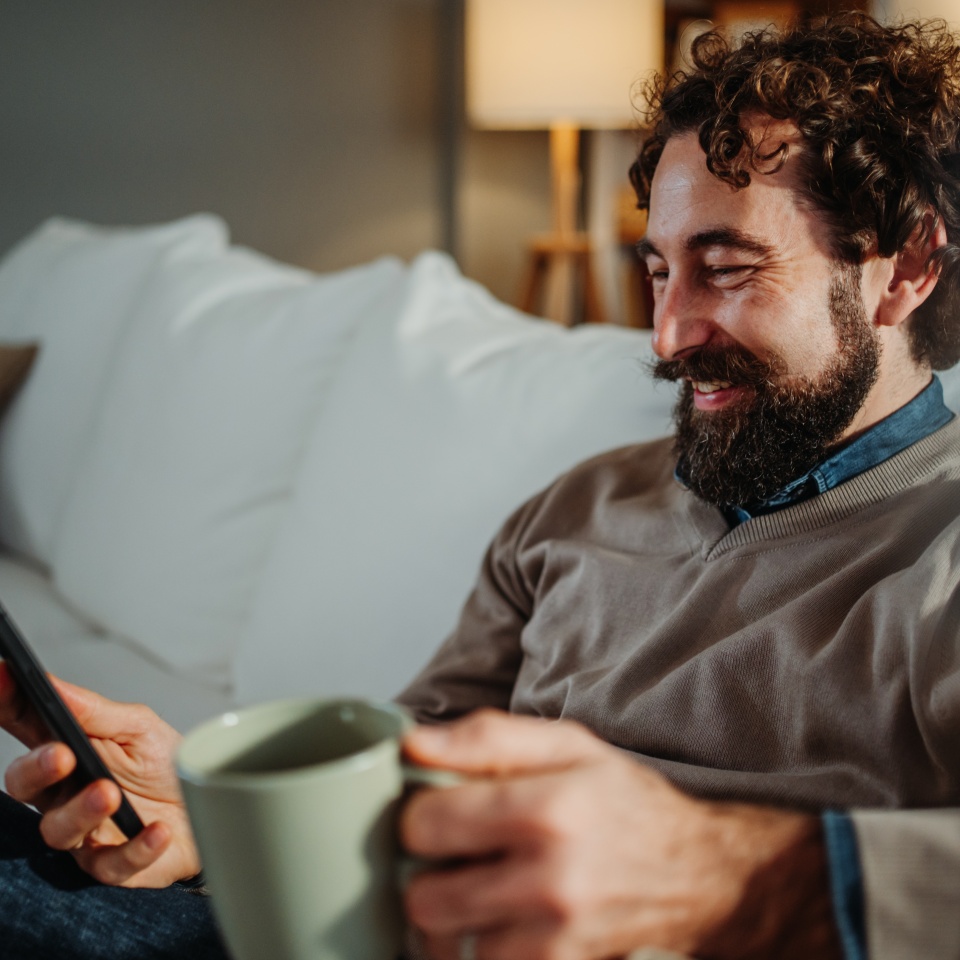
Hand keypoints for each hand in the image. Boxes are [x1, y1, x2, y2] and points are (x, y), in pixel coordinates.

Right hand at [0, 662, 199, 887]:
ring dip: (82, 811)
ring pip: (58, 829)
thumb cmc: (165, 765)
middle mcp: (64, 792)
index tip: (2, 676)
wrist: (205, 807)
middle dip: (37, 768)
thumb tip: (52, 685)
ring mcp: (84, 830)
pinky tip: (156, 830)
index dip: (7, 703)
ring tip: (110, 793)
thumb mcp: (138, 727)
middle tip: (62, 755)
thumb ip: (95, 711)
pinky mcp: (111, 864)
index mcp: (67, 749)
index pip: (25, 725)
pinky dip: (135, 847)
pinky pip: (112, 863)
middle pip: (24, 784)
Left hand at [400, 710, 841, 959]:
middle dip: (428, 872)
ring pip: (447, 945)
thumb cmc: (625, 802)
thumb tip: (413, 745)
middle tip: (454, 854)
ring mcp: (555, 940)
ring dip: (451, 918)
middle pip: (424, 897)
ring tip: (480, 886)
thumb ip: (488, 737)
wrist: (698, 873)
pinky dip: (480, 946)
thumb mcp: (568, 745)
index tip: (437, 809)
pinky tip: (501, 917)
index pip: (425, 824)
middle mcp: (550, 881)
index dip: (419, 813)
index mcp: (548, 810)